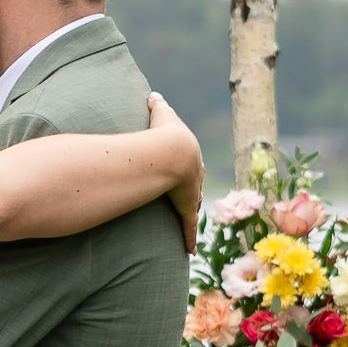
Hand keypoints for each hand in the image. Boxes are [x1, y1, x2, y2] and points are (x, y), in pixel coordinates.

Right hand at [147, 93, 203, 238]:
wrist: (172, 151)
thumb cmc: (163, 131)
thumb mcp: (161, 114)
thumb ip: (157, 104)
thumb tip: (153, 94)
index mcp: (188, 156)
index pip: (190, 165)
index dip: (189, 169)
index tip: (186, 174)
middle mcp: (194, 176)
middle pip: (194, 187)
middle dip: (192, 192)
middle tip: (189, 197)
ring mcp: (191, 193)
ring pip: (193, 208)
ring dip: (191, 216)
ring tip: (189, 223)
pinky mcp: (186, 207)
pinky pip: (187, 227)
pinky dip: (189, 239)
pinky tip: (190, 252)